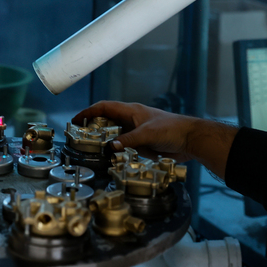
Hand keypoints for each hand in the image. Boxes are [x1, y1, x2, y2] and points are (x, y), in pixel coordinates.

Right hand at [72, 101, 238, 178]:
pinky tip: (110, 158)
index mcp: (131, 111)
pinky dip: (115, 150)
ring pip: (115, 134)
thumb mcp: (148, 134)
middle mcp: (132, 120)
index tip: (76, 120)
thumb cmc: (172, 130)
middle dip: (93, 126)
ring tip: (91, 150)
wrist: (190, 140)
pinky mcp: (142, 144)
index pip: (105, 108)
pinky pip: (124, 146)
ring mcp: (137, 132)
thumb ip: (129, 140)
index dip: (89, 112)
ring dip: (104, 140)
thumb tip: (111, 146)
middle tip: (80, 137)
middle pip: (107, 120)